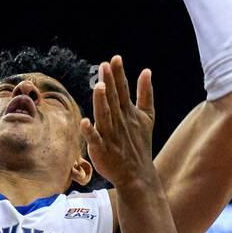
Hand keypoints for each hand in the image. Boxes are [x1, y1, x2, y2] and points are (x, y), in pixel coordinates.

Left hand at [81, 56, 155, 184]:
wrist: (137, 174)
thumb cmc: (139, 144)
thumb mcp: (147, 116)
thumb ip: (146, 93)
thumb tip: (147, 71)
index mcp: (127, 112)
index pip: (123, 90)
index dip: (119, 75)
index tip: (115, 58)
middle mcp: (119, 121)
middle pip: (112, 99)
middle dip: (109, 83)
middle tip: (105, 65)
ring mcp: (110, 135)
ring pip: (104, 116)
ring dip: (102, 102)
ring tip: (99, 86)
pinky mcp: (102, 150)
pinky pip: (95, 140)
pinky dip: (90, 132)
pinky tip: (84, 122)